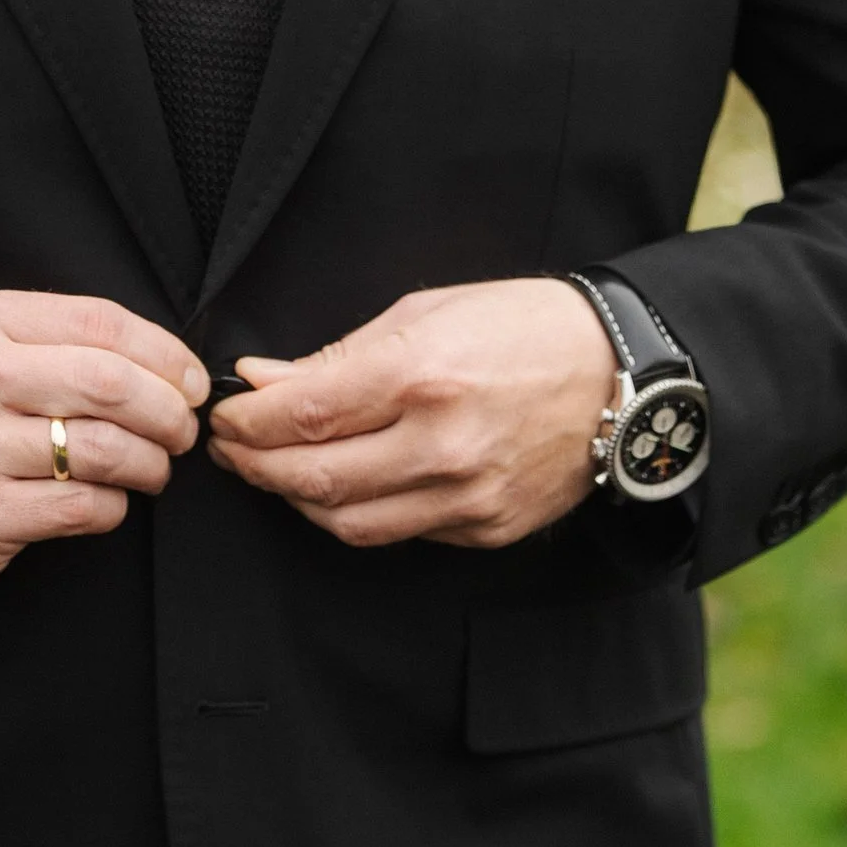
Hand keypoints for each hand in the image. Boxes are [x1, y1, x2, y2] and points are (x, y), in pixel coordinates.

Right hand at [0, 290, 207, 603]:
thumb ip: (61, 342)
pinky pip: (85, 506)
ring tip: (152, 468)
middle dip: (168, 411)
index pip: (100, 323)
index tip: (191, 380)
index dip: (166, 354)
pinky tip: (107, 500)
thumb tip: (169, 363)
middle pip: (111, 385)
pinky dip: (115, 506)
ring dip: (150, 463)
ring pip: (106, 449)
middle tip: (182, 430)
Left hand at [207, 277, 616, 552]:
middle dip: (256, 466)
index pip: (302, 414)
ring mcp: (467, 496)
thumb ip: (338, 355)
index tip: (224, 415)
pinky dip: (359, 513)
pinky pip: (399, 533)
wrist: (622, 374)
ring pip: (348, 523)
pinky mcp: (486, 528)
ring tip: (277, 471)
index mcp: (421, 375)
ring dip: (298, 500)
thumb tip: (263, 380)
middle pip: (314, 478)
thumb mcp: (428, 313)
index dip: (247, 422)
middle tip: (230, 450)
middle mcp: (442, 444)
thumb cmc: (525, 326)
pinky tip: (344, 486)